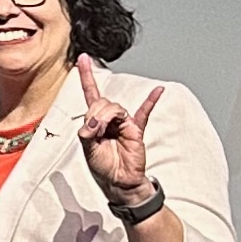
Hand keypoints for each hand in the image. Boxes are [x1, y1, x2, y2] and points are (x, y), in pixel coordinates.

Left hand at [74, 53, 165, 204]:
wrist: (119, 182)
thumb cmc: (103, 167)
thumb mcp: (88, 149)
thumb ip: (88, 132)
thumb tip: (93, 122)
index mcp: (95, 121)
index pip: (90, 94)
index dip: (86, 76)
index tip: (82, 59)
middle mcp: (109, 118)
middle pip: (101, 102)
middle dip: (95, 115)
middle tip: (95, 132)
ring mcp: (124, 123)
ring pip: (115, 108)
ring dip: (107, 118)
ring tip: (105, 133)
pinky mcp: (137, 130)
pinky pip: (144, 112)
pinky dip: (151, 101)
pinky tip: (158, 91)